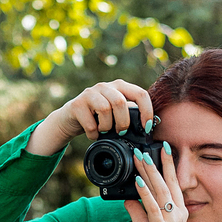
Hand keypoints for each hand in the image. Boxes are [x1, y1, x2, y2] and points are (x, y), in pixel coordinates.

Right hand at [25, 79, 155, 156]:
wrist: (70, 120)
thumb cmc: (99, 118)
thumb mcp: (117, 113)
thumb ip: (131, 114)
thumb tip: (151, 127)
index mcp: (119, 86)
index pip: (140, 93)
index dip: (146, 111)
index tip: (147, 128)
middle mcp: (105, 86)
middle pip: (120, 102)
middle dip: (123, 122)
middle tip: (121, 132)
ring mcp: (89, 93)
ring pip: (105, 109)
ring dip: (107, 127)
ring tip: (104, 131)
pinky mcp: (76, 104)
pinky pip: (90, 122)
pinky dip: (94, 134)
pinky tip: (93, 134)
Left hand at [125, 143, 190, 221]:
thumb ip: (137, 212)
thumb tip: (128, 197)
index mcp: (177, 212)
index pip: (172, 183)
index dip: (166, 165)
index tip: (160, 148)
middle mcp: (178, 214)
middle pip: (167, 182)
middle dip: (155, 163)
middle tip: (144, 147)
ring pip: (160, 191)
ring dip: (148, 173)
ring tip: (139, 158)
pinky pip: (153, 208)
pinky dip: (145, 193)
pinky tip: (137, 182)